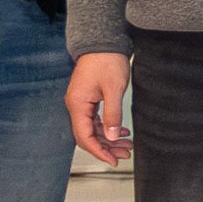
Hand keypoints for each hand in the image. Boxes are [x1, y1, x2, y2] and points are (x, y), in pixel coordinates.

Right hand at [64, 48, 133, 163]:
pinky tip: (121, 131)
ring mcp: (81, 102)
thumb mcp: (114, 89)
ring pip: (92, 128)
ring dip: (108, 138)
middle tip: (124, 154)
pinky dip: (107, 126)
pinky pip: (95, 119)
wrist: (103, 41)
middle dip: (106, 147)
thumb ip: (112, 114)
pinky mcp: (87, 98)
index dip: (99, 151)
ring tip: (126, 145)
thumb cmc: (107, 60)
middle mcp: (76, 105)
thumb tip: (111, 135)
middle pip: (88, 135)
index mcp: (78, 104)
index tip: (112, 160)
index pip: (84, 137)